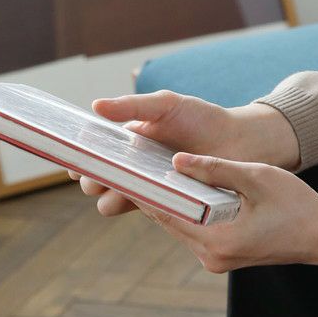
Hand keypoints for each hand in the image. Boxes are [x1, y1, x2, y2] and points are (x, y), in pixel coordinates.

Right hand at [68, 90, 300, 217]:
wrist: (239, 141)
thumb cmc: (201, 118)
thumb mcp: (167, 105)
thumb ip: (133, 106)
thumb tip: (95, 105)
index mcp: (125, 143)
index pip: (90, 154)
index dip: (79, 157)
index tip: (78, 158)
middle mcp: (130, 168)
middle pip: (94, 181)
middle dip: (91, 179)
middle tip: (101, 175)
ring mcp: (146, 188)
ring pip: (111, 202)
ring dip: (111, 197)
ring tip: (126, 187)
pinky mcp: (164, 205)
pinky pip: (142, 211)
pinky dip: (141, 206)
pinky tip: (150, 196)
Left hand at [126, 152, 317, 272]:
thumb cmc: (297, 206)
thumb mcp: (257, 178)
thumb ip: (216, 169)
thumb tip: (178, 160)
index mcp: (217, 241)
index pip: (167, 213)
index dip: (146, 189)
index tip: (127, 168)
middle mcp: (211, 257)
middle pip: (169, 220)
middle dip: (154, 193)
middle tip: (134, 164)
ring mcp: (216, 259)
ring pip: (181, 225)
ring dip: (170, 201)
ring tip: (152, 171)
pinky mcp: (223, 255)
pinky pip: (196, 229)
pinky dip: (188, 209)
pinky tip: (183, 188)